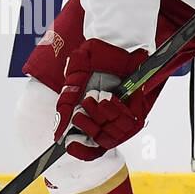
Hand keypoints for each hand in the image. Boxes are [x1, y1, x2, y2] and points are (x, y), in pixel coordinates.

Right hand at [55, 39, 149, 160]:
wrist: (113, 43)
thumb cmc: (93, 59)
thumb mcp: (73, 82)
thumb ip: (65, 107)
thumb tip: (58, 134)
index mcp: (92, 116)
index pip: (90, 146)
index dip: (81, 150)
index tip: (70, 146)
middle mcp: (108, 118)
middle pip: (101, 142)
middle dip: (88, 128)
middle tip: (81, 111)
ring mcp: (123, 114)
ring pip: (113, 132)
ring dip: (100, 116)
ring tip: (95, 98)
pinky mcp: (136, 106)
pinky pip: (128, 121)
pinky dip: (115, 110)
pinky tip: (108, 97)